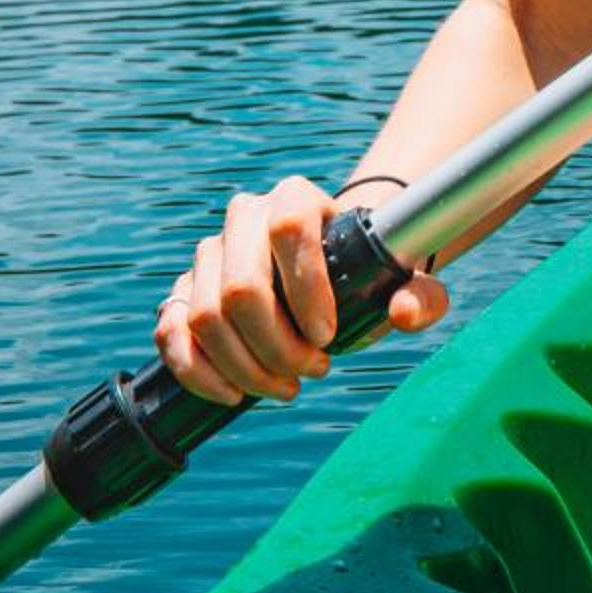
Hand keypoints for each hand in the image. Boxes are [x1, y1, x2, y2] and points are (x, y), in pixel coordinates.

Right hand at [154, 177, 449, 407]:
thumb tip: (402, 312)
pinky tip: (234, 394)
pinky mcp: (182, 292)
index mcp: (296, 198)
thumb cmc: (362, 277)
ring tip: (285, 386)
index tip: (328, 337)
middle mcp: (246, 217)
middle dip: (276, 345)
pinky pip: (170, 332)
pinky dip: (197, 372)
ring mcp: (209, 254)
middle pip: (241, 284)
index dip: (306, 290)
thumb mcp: (401, 283)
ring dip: (244, 367)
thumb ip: (421, 297)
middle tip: (312, 372)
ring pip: (204, 314)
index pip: (290, 228)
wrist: (324, 276)